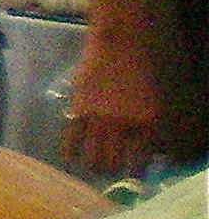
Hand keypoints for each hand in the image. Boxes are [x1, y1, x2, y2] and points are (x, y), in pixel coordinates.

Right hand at [66, 38, 159, 178]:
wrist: (117, 45)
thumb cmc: (137, 70)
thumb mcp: (150, 102)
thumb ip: (142, 126)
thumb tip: (134, 146)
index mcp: (144, 124)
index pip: (139, 156)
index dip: (134, 169)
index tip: (129, 173)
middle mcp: (122, 125)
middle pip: (114, 158)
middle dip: (110, 169)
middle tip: (106, 172)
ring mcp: (98, 118)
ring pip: (92, 152)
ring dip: (91, 164)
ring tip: (88, 168)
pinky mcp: (78, 110)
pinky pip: (72, 136)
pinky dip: (69, 150)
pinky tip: (68, 157)